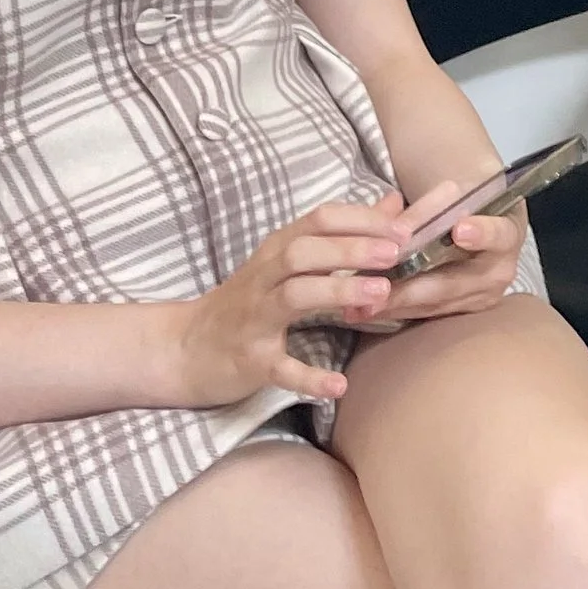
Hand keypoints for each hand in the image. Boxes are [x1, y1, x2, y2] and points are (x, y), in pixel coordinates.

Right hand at [166, 194, 408, 405]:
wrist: (185, 349)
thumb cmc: (248, 301)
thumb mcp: (288, 262)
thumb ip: (339, 235)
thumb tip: (392, 204)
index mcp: (276, 249)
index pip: (318, 220)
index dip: (361, 220)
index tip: (402, 228)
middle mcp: (263, 277)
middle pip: (304, 250)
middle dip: (351, 248)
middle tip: (396, 253)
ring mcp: (254, 319)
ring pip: (293, 295)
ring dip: (337, 290)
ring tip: (380, 294)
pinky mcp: (249, 360)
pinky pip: (280, 367)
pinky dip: (308, 376)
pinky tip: (339, 385)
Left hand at [376, 181, 527, 325]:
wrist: (479, 222)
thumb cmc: (466, 203)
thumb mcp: (451, 194)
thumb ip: (425, 209)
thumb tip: (394, 225)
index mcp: (506, 235)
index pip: (499, 235)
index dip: (482, 233)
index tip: (459, 229)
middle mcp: (497, 273)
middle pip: (452, 282)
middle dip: (411, 288)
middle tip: (381, 290)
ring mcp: (478, 298)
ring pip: (432, 303)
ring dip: (394, 304)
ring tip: (360, 304)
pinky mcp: (458, 313)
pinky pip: (424, 314)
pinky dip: (394, 309)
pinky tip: (364, 309)